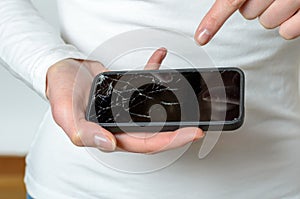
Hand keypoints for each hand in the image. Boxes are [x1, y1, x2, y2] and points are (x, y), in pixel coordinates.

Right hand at [46, 48, 203, 152]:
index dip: (169, 142)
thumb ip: (84, 132)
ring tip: (190, 100)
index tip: (190, 135)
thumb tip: (109, 144)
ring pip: (155, 111)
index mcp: (109, 134)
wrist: (62, 70)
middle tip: (199, 126)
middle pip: (156, 133)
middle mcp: (122, 124)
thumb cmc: (61, 91)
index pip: (144, 144)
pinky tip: (160, 58)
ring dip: (173, 105)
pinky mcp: (128, 92)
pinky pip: (145, 83)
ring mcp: (127, 108)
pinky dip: (154, 71)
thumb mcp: (66, 113)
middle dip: (179, 131)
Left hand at [195, 0, 299, 44]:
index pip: (231, 0)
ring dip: (274, 14)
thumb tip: (229, 2)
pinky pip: (287, 32)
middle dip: (257, 5)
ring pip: (268, 23)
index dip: (214, 20)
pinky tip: (295, 9)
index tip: (201, 37)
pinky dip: (290, 24)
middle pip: (250, 13)